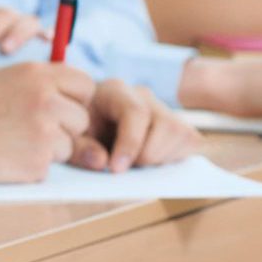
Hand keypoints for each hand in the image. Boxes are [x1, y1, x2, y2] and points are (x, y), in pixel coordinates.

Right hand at [0, 64, 92, 182]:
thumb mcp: (5, 80)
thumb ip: (41, 82)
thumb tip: (76, 92)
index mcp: (37, 74)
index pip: (85, 84)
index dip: (75, 98)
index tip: (61, 107)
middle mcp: (46, 99)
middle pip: (83, 118)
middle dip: (65, 127)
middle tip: (31, 128)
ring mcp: (45, 131)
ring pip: (71, 144)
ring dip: (51, 147)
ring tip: (15, 141)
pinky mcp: (39, 161)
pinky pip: (53, 164)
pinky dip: (35, 163)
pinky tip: (9, 155)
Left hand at [78, 78, 198, 171]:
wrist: (87, 130)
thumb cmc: (78, 132)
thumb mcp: (71, 138)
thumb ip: (80, 149)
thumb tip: (103, 162)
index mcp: (114, 91)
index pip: (135, 112)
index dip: (130, 144)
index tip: (116, 169)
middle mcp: (143, 95)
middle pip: (165, 125)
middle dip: (147, 155)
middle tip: (125, 169)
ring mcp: (162, 108)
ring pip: (180, 134)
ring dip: (160, 158)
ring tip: (135, 164)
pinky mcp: (176, 124)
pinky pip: (189, 141)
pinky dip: (173, 158)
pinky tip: (150, 162)